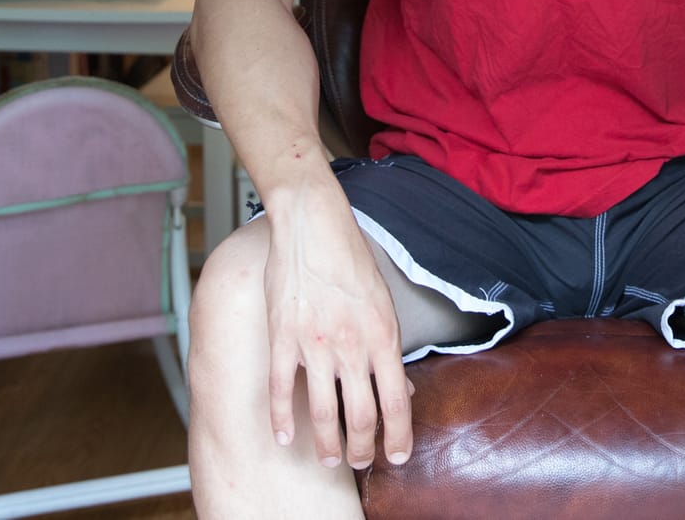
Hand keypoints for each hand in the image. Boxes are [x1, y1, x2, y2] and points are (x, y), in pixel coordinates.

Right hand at [263, 189, 412, 469]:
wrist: (313, 223)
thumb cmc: (350, 258)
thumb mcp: (384, 302)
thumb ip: (389, 347)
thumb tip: (404, 388)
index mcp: (383, 335)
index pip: (398, 401)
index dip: (399, 437)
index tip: (396, 457)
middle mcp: (352, 345)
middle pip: (361, 416)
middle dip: (362, 449)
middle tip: (359, 461)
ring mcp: (315, 343)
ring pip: (323, 412)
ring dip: (327, 444)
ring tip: (328, 458)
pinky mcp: (282, 337)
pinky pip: (280, 390)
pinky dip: (282, 420)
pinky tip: (286, 438)